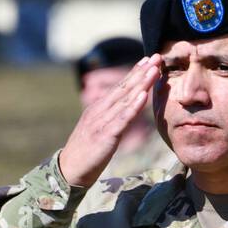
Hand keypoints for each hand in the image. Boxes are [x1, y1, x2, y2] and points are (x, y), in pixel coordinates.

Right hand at [57, 53, 161, 187]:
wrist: (70, 171)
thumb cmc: (86, 153)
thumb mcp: (98, 130)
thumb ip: (110, 118)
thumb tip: (125, 111)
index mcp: (98, 108)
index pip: (120, 87)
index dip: (134, 72)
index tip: (148, 59)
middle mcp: (100, 110)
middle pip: (124, 88)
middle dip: (141, 72)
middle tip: (157, 57)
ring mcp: (102, 122)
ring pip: (125, 99)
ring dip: (141, 84)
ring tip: (154, 70)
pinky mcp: (105, 135)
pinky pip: (122, 119)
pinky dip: (133, 106)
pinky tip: (143, 96)